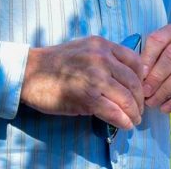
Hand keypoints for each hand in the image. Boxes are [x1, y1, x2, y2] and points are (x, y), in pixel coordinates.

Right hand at [20, 36, 145, 129]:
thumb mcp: (84, 49)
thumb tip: (123, 77)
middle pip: (133, 81)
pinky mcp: (87, 96)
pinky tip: (126, 125)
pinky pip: (113, 111)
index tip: (141, 90)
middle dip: (139, 99)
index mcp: (102, 45)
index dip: (142, 79)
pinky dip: (123, 120)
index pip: (135, 61)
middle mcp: (102, 58)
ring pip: (126, 97)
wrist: (28, 72)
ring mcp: (95, 77)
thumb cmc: (55, 63)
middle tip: (139, 110)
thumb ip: (104, 58)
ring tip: (134, 120)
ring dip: (134, 112)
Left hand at [140, 25, 170, 113]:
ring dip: (165, 91)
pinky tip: (165, 107)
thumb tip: (138, 79)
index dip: (147, 58)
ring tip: (152, 102)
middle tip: (145, 93)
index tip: (139, 76)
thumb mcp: (155, 55)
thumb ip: (145, 62)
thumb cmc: (165, 61)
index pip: (158, 40)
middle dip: (156, 77)